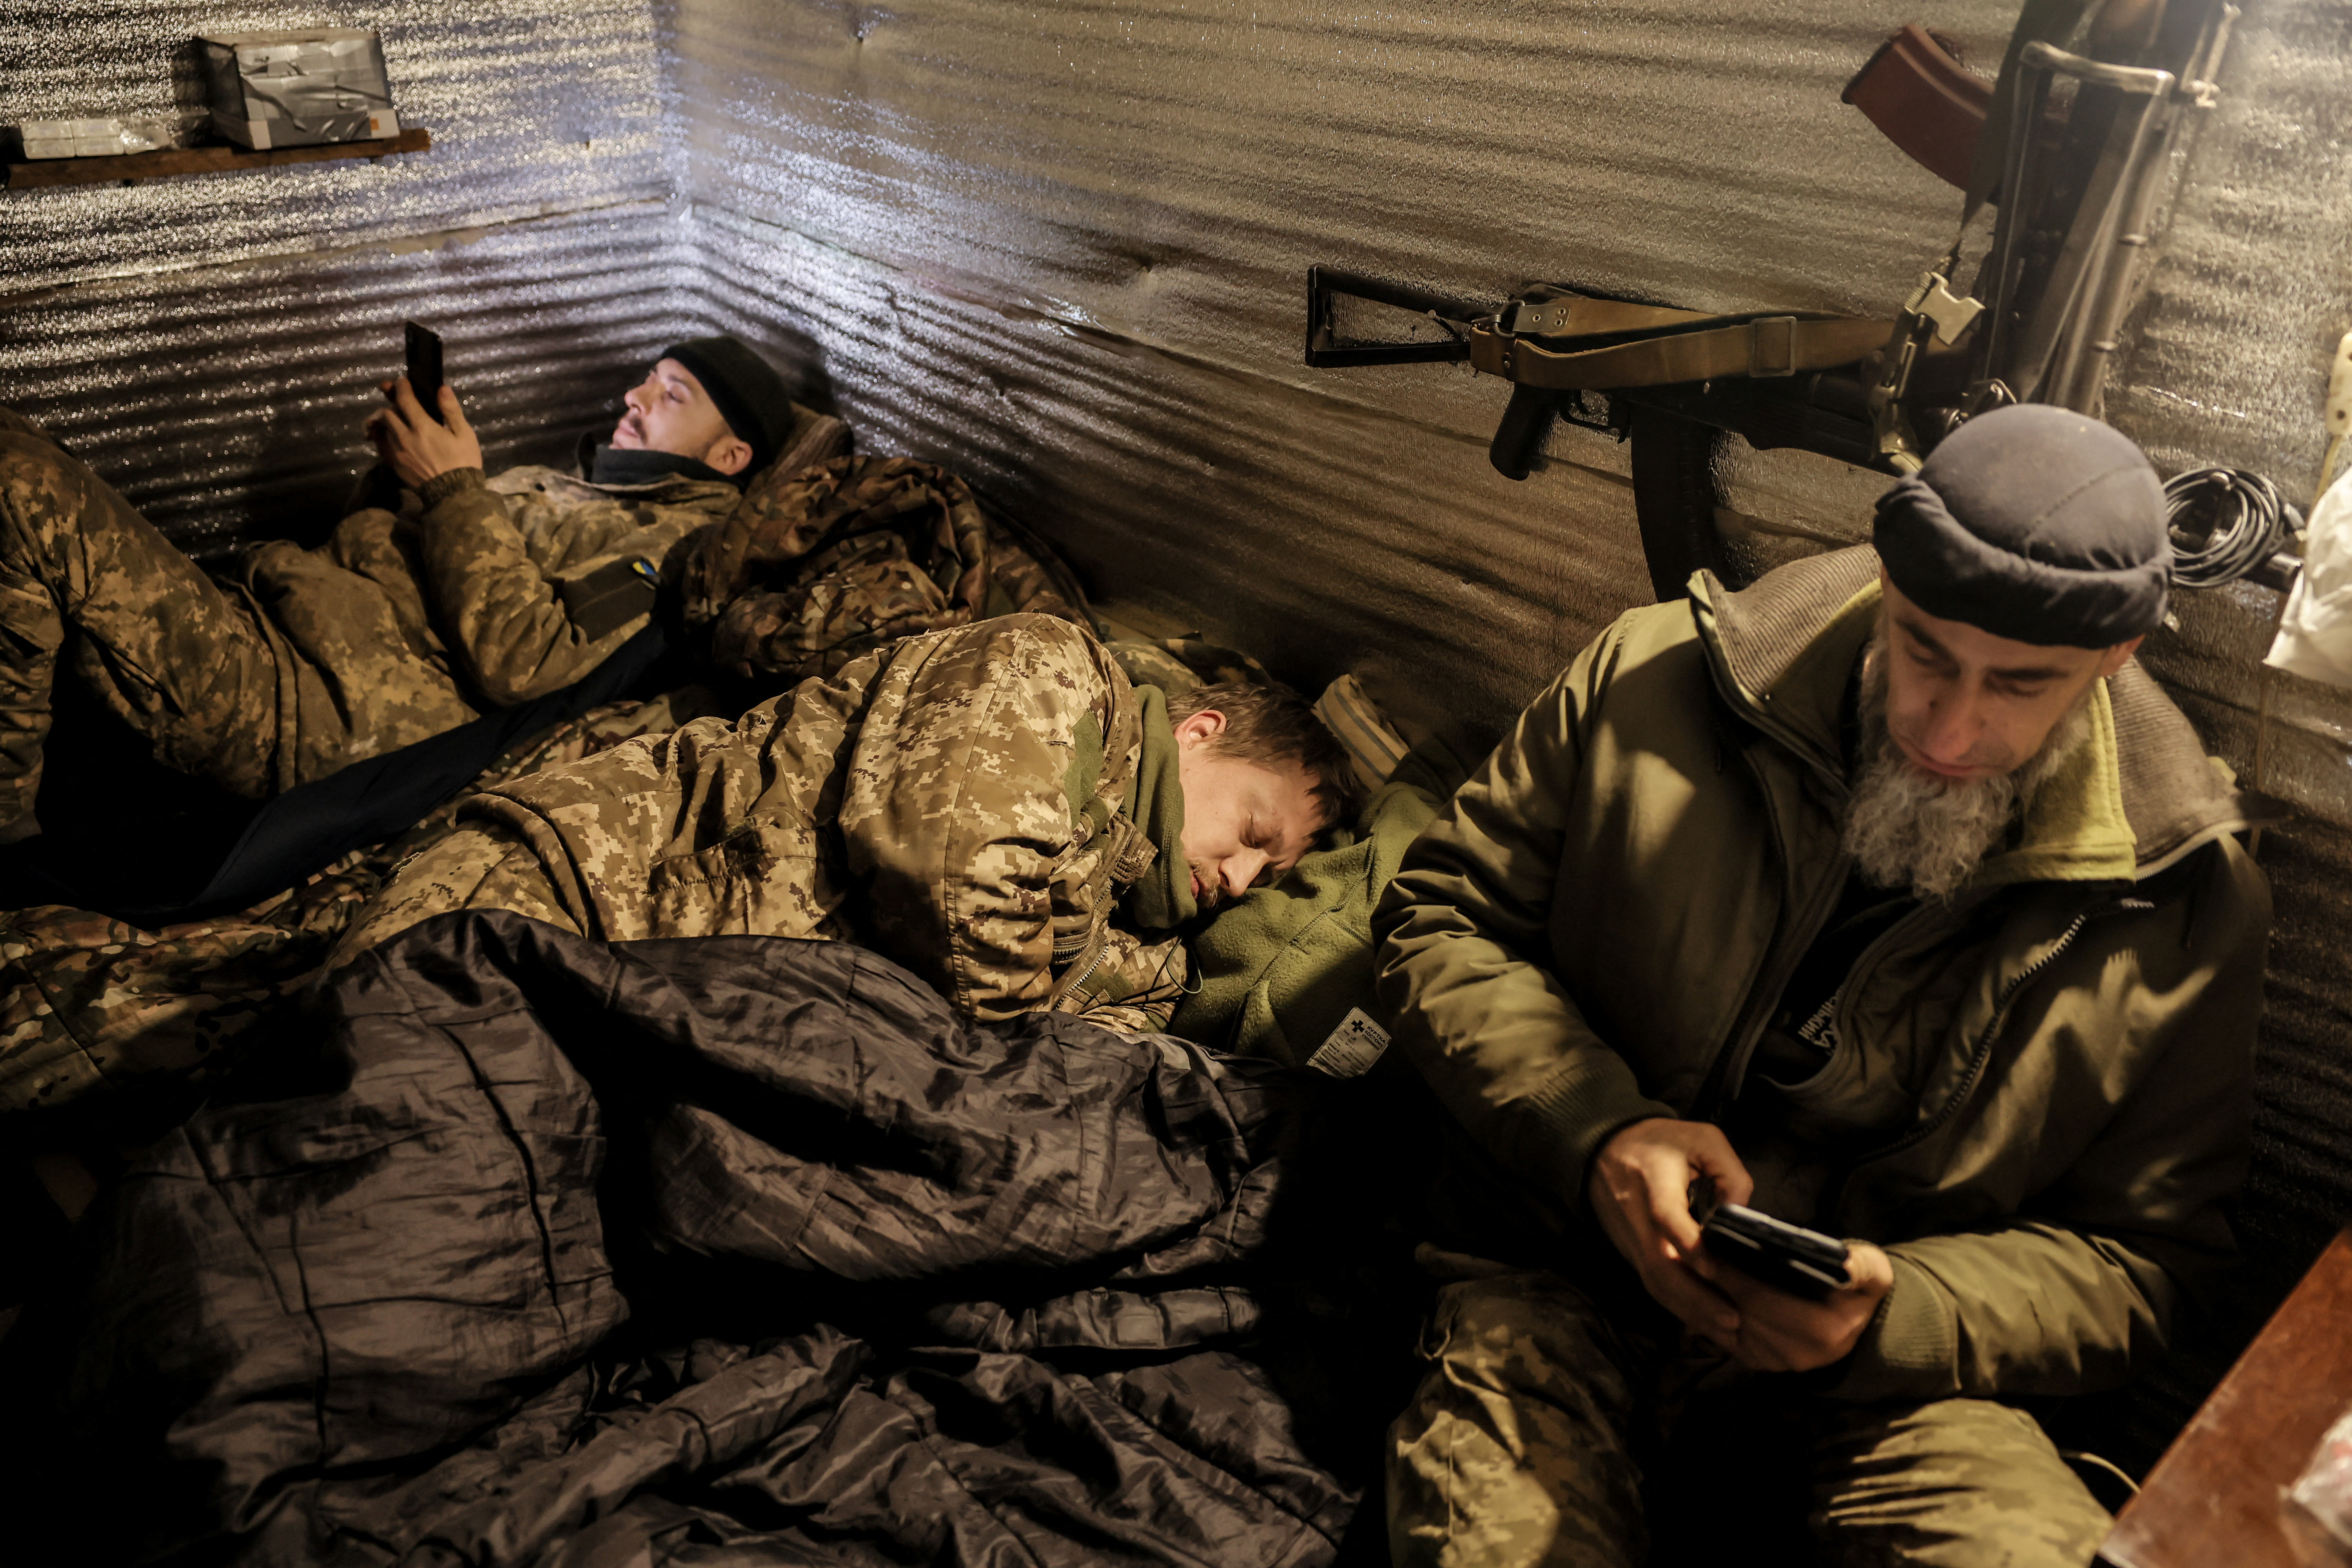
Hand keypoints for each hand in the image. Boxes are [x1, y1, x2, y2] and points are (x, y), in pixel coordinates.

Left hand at [363, 377, 481, 488]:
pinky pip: (381, 445)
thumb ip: (451, 410)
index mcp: (423, 427)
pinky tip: (390, 436)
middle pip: (387, 413)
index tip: (402, 381)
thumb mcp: (464, 434)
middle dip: (393, 404)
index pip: (405, 400)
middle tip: (400, 401)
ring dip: (387, 420)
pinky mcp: (394, 464)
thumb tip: (442, 388)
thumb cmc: (463, 462)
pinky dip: (383, 436)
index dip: (401, 387)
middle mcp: (404, 437)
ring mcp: (397, 451)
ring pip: (383, 428)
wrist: (454, 494)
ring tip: (396, 419)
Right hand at [1586, 1117, 1754, 1342]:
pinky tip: (1705, 1325)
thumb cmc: (1658, 1142)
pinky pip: (1653, 1286)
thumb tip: (1740, 1210)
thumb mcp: (1702, 1138)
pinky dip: (1678, 1309)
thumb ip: (1729, 1171)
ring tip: (1725, 1333)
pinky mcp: (1632, 1253)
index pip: (1666, 1218)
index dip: (1689, 1246)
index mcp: (1654, 1182)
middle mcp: (1638, 1218)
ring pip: (1655, 1283)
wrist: (1603, 1148)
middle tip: (1733, 1319)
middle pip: (1660, 1266)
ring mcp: (1632, 1240)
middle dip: (1695, 1297)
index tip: (1715, 1269)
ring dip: (1689, 1311)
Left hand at [1690, 1239, 1893, 1371]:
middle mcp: (1796, 1353)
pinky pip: (1723, 1335)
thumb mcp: (1874, 1273)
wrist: (1858, 1325)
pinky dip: (1708, 1311)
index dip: (1729, 1271)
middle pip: (1738, 1310)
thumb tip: (1846, 1265)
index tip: (1707, 1243)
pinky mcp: (1760, 1363)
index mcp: (1823, 1330)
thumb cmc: (1859, 1290)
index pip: (1760, 1297)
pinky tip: (1699, 1286)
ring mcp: (1776, 1362)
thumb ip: (1862, 1266)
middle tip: (1689, 1249)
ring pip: (1725, 1325)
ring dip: (1704, 1296)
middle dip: (1712, 1280)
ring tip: (1688, 1264)